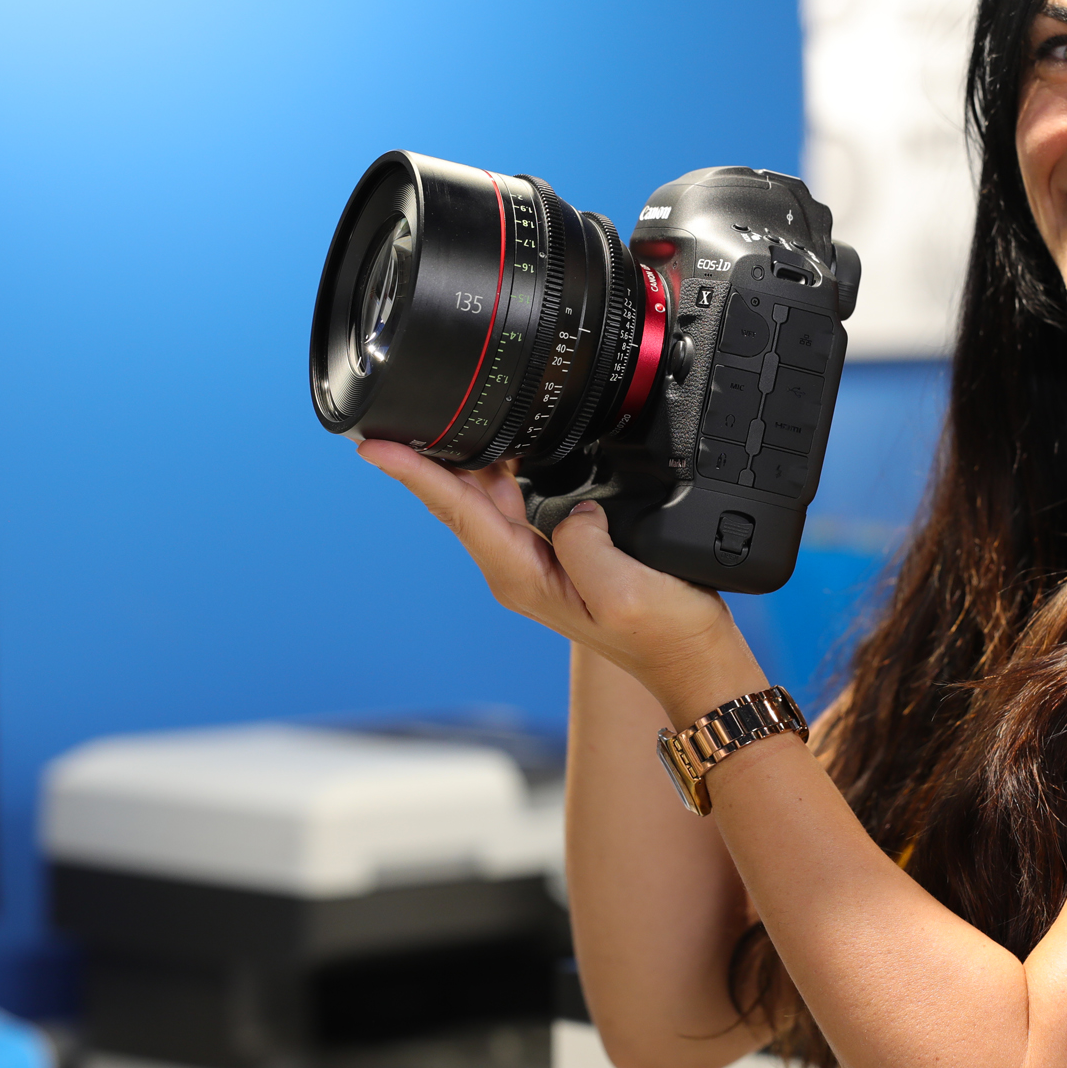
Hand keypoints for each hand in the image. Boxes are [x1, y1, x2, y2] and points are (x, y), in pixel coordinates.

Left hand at [355, 439, 765, 723]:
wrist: (689, 657)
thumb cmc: (661, 634)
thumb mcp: (621, 589)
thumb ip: (583, 541)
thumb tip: (573, 512)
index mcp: (520, 575)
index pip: (456, 511)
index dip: (416, 475)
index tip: (377, 447)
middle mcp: (517, 567)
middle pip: (457, 498)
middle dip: (424, 456)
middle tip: (397, 411)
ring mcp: (534, 559)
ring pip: (483, 495)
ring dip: (461, 455)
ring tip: (439, 414)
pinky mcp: (557, 549)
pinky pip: (515, 498)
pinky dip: (501, 463)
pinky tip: (505, 440)